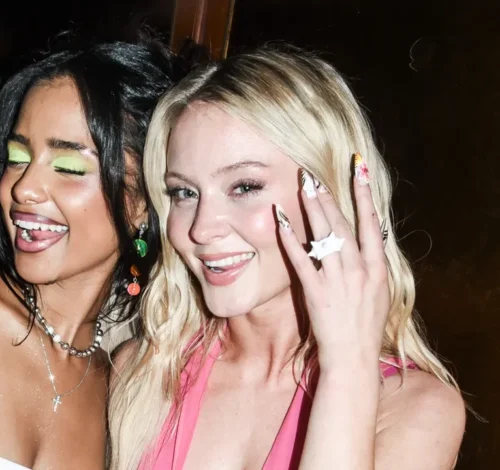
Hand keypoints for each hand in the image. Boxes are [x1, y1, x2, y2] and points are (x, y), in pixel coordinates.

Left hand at [275, 155, 388, 368]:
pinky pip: (301, 260)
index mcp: (378, 268)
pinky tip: (281, 220)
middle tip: (314, 173)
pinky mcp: (316, 292)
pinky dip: (291, 239)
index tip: (359, 170)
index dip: (364, 194)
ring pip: (324, 236)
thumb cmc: (365, 324)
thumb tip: (370, 236)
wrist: (353, 356)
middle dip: (328, 196)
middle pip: (342, 224)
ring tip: (303, 185)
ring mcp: (337, 281)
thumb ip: (372, 263)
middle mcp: (359, 270)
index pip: (372, 222)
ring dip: (312, 208)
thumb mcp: (379, 291)